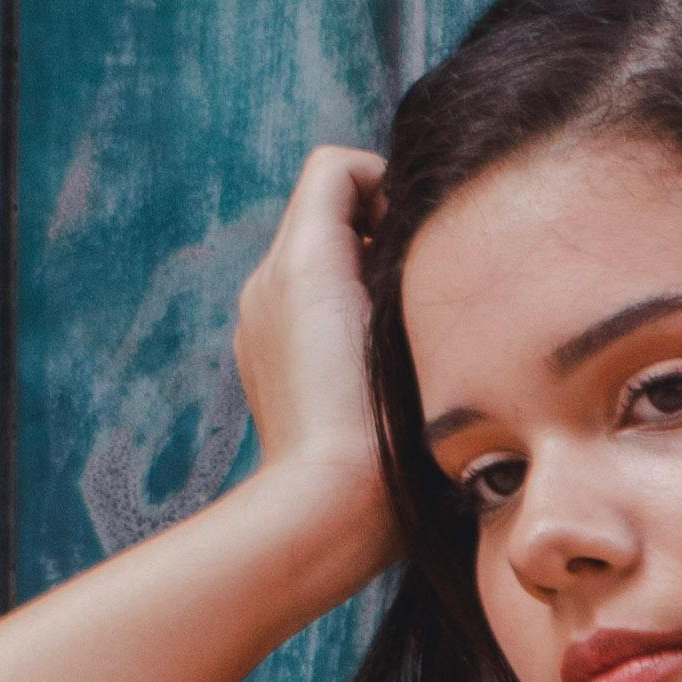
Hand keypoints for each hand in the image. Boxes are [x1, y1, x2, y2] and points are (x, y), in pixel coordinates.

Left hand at [233, 145, 392, 584]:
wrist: (330, 512)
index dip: (388, 186)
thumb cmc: (375, 419)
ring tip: (403, 331)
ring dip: (362, 278)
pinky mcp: (263, 369)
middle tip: (420, 287)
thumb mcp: (400, 311)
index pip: (339, 169)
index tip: (422, 239)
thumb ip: (401, 243)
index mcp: (297, 258)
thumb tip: (410, 221)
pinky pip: (304, 313)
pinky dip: (339, 320)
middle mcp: (265, 282)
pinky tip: (374, 370)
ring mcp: (259, 328)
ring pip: (317, 265)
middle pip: (328, 215)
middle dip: (378, 234)